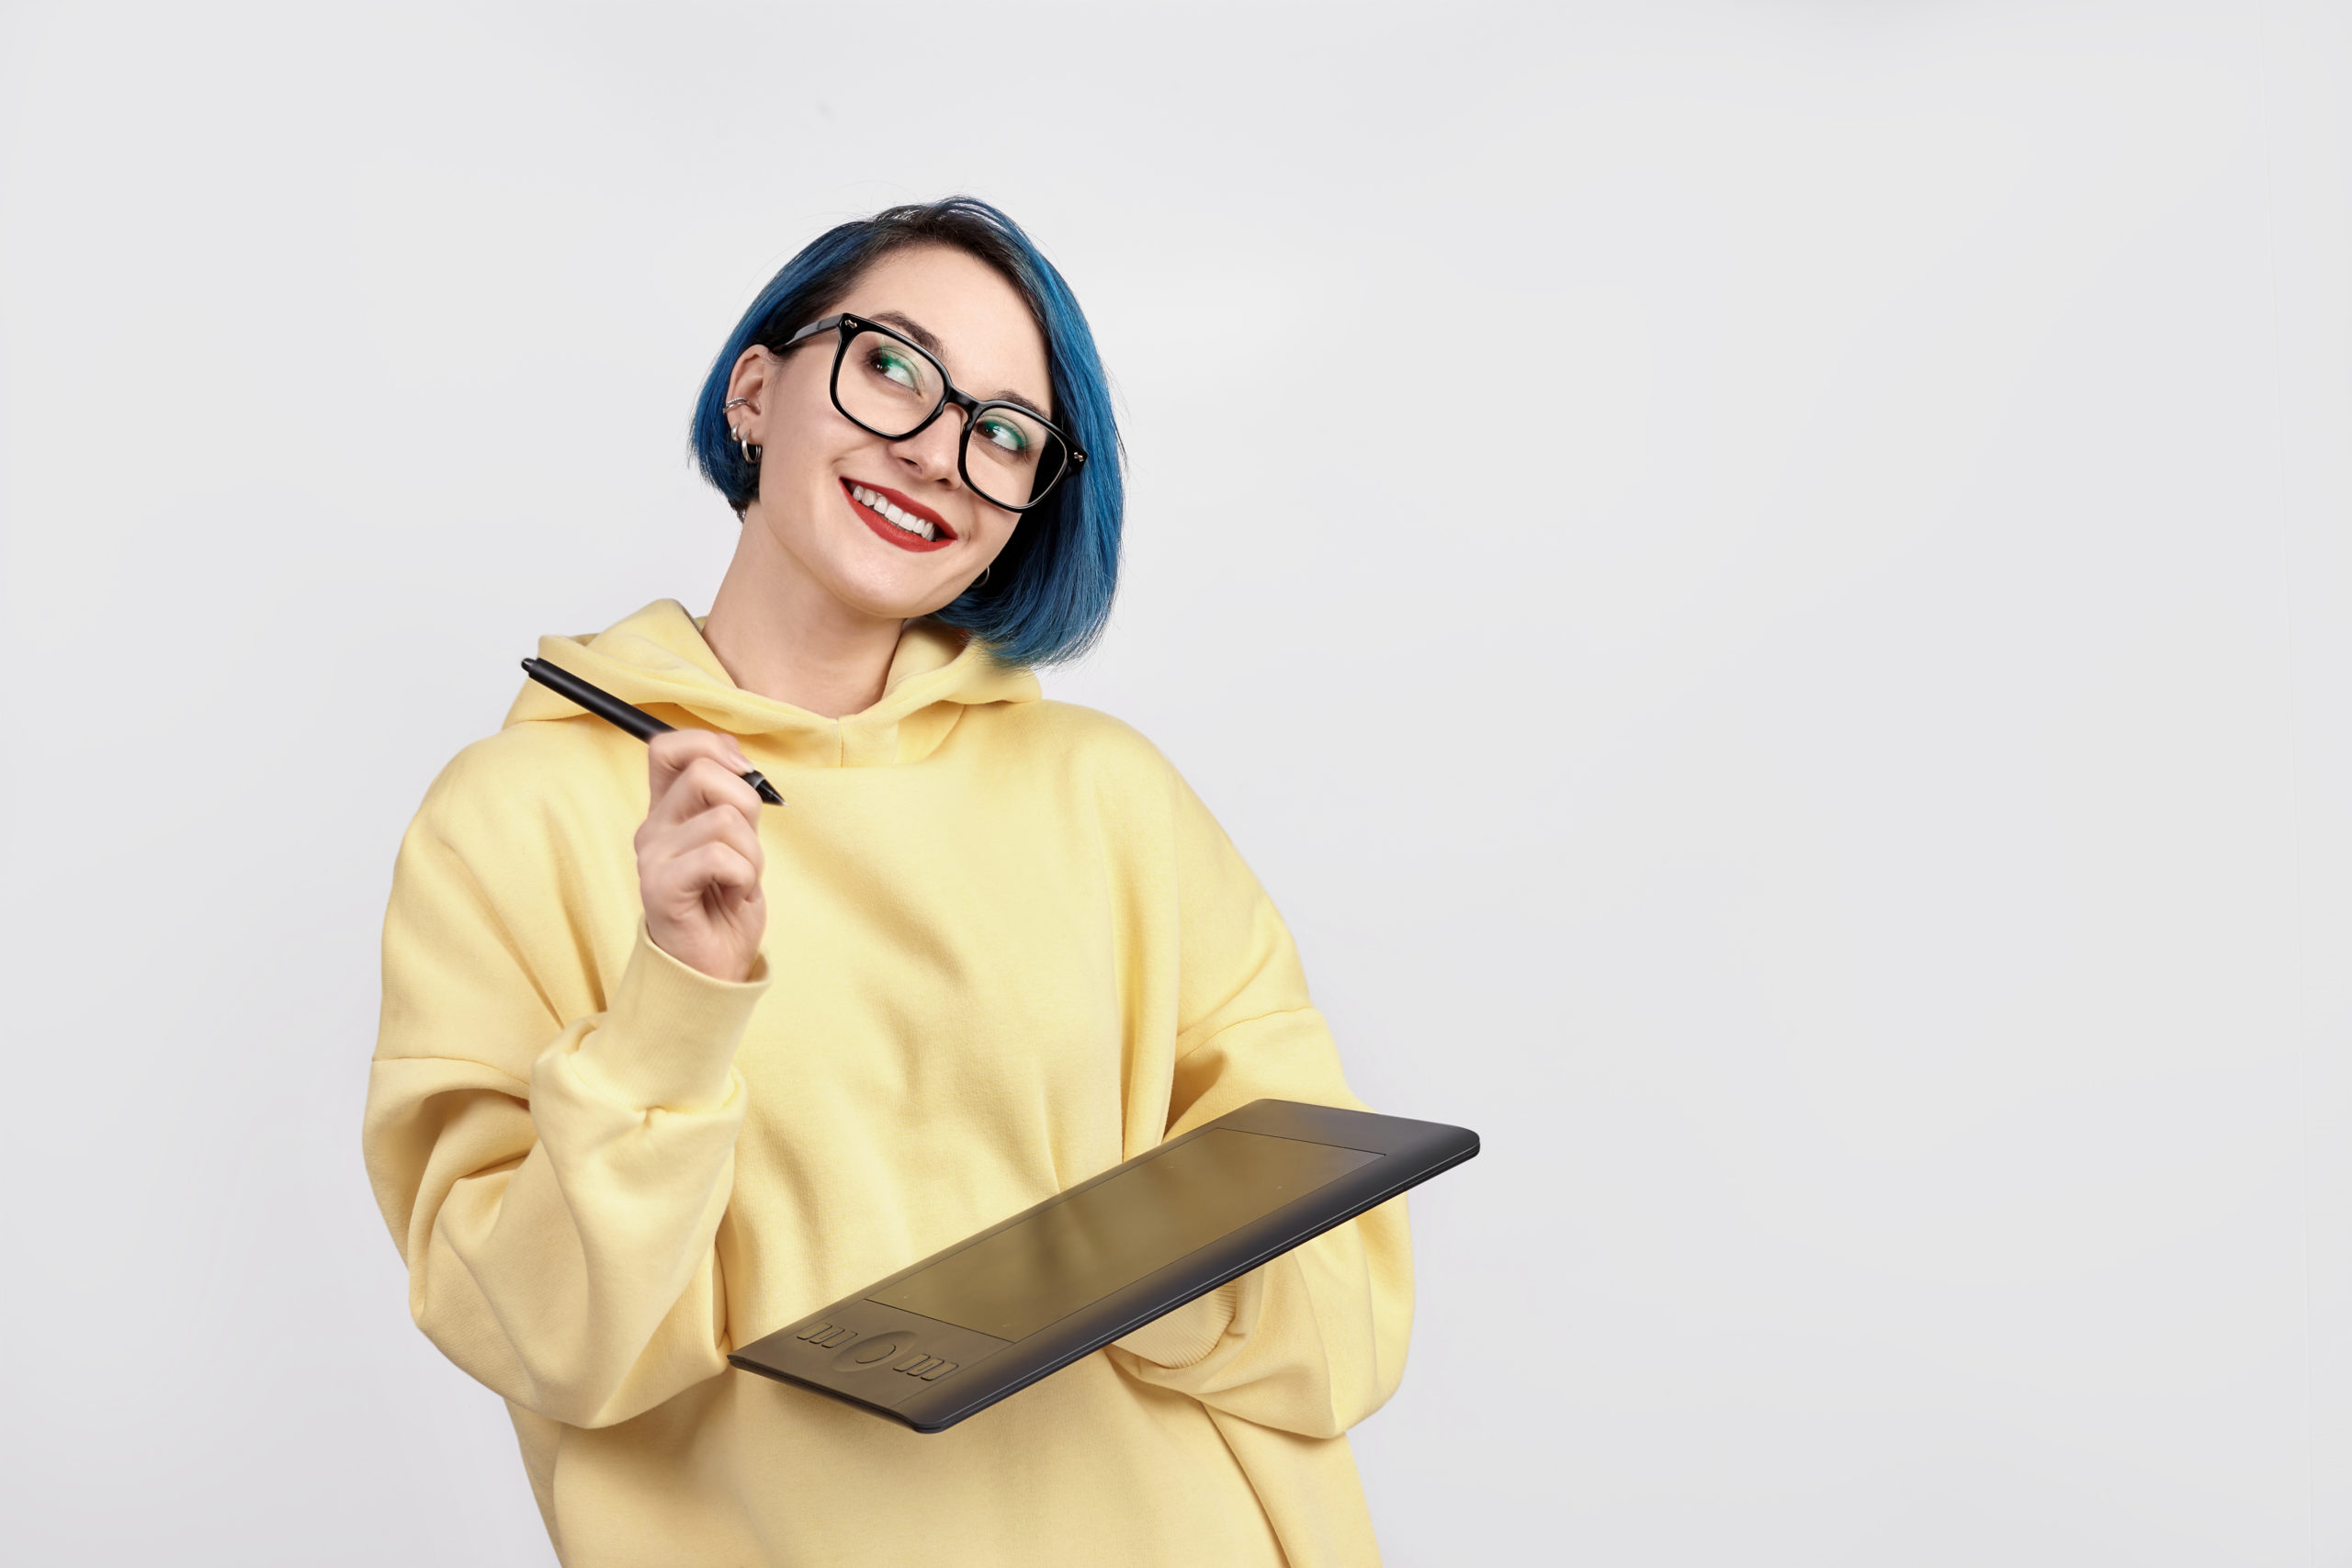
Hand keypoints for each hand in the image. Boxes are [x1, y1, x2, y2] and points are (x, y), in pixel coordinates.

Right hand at [635, 730, 765, 981]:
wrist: (712, 969)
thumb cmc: (725, 905)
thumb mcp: (738, 840)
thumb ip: (733, 801)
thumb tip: (743, 764)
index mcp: (668, 811)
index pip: (668, 747)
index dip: (712, 746)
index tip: (743, 775)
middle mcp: (653, 828)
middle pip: (704, 772)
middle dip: (748, 805)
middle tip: (747, 848)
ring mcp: (652, 857)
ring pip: (724, 818)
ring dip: (752, 854)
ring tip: (739, 882)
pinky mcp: (660, 887)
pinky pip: (719, 856)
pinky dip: (743, 877)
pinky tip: (733, 896)